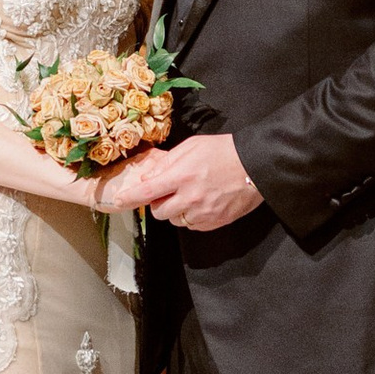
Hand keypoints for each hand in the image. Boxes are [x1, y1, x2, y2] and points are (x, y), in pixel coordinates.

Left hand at [99, 138, 263, 229]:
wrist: (255, 166)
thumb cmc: (223, 151)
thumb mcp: (191, 147)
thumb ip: (167, 163)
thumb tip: (148, 178)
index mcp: (181, 176)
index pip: (146, 192)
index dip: (129, 199)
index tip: (118, 201)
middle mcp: (190, 198)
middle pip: (158, 212)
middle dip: (158, 203)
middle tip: (168, 191)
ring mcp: (203, 213)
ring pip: (175, 221)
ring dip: (175, 211)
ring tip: (188, 195)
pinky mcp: (215, 222)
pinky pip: (192, 226)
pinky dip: (191, 217)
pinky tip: (200, 203)